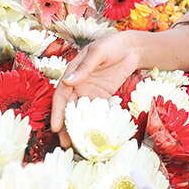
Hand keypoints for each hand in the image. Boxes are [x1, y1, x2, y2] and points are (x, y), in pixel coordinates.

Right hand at [50, 32, 139, 146]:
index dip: (57, 111)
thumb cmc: (111, 45)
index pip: (61, 95)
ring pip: (81, 113)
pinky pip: (98, 112)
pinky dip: (95, 122)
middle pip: (69, 108)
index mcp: (72, 73)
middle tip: (65, 143)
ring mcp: (91, 92)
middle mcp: (79, 85)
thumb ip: (84, 68)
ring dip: (78, 127)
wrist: (132, 47)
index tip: (56, 126)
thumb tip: (68, 81)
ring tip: (78, 144)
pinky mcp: (104, 97)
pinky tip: (95, 134)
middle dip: (65, 125)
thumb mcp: (97, 53)